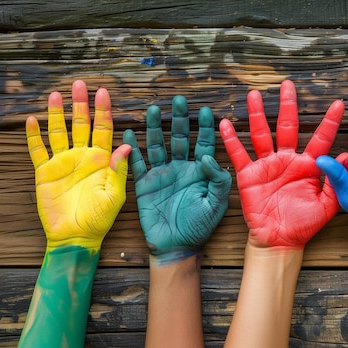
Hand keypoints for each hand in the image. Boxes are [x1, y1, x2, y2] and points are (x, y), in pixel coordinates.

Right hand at [26, 80, 130, 251]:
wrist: (76, 236)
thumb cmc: (100, 219)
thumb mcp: (114, 196)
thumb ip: (119, 171)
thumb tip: (126, 147)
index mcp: (102, 160)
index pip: (103, 130)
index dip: (103, 111)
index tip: (103, 92)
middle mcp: (83, 156)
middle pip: (81, 125)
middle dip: (80, 104)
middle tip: (79, 84)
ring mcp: (63, 162)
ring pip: (59, 132)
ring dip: (57, 114)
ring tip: (55, 94)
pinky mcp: (45, 172)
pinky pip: (38, 150)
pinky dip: (34, 136)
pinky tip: (32, 120)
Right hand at [123, 96, 230, 263]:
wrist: (176, 246)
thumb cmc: (200, 227)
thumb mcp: (216, 204)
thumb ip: (218, 180)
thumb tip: (210, 157)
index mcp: (200, 171)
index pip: (204, 143)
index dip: (204, 127)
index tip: (206, 110)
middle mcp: (181, 168)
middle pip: (180, 137)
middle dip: (179, 119)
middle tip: (178, 100)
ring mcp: (162, 174)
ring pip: (158, 145)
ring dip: (155, 128)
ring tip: (153, 109)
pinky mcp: (144, 184)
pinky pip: (137, 164)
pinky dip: (132, 150)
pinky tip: (129, 134)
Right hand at [219, 80, 347, 249]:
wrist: (280, 241)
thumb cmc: (305, 225)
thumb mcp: (327, 206)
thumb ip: (336, 181)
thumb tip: (346, 155)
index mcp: (308, 166)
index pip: (321, 138)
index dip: (330, 121)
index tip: (339, 103)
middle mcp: (287, 160)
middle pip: (288, 126)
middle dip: (288, 106)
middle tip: (288, 85)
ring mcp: (267, 165)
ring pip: (261, 134)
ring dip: (257, 115)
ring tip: (254, 95)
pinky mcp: (249, 175)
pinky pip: (240, 155)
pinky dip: (232, 140)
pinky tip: (226, 124)